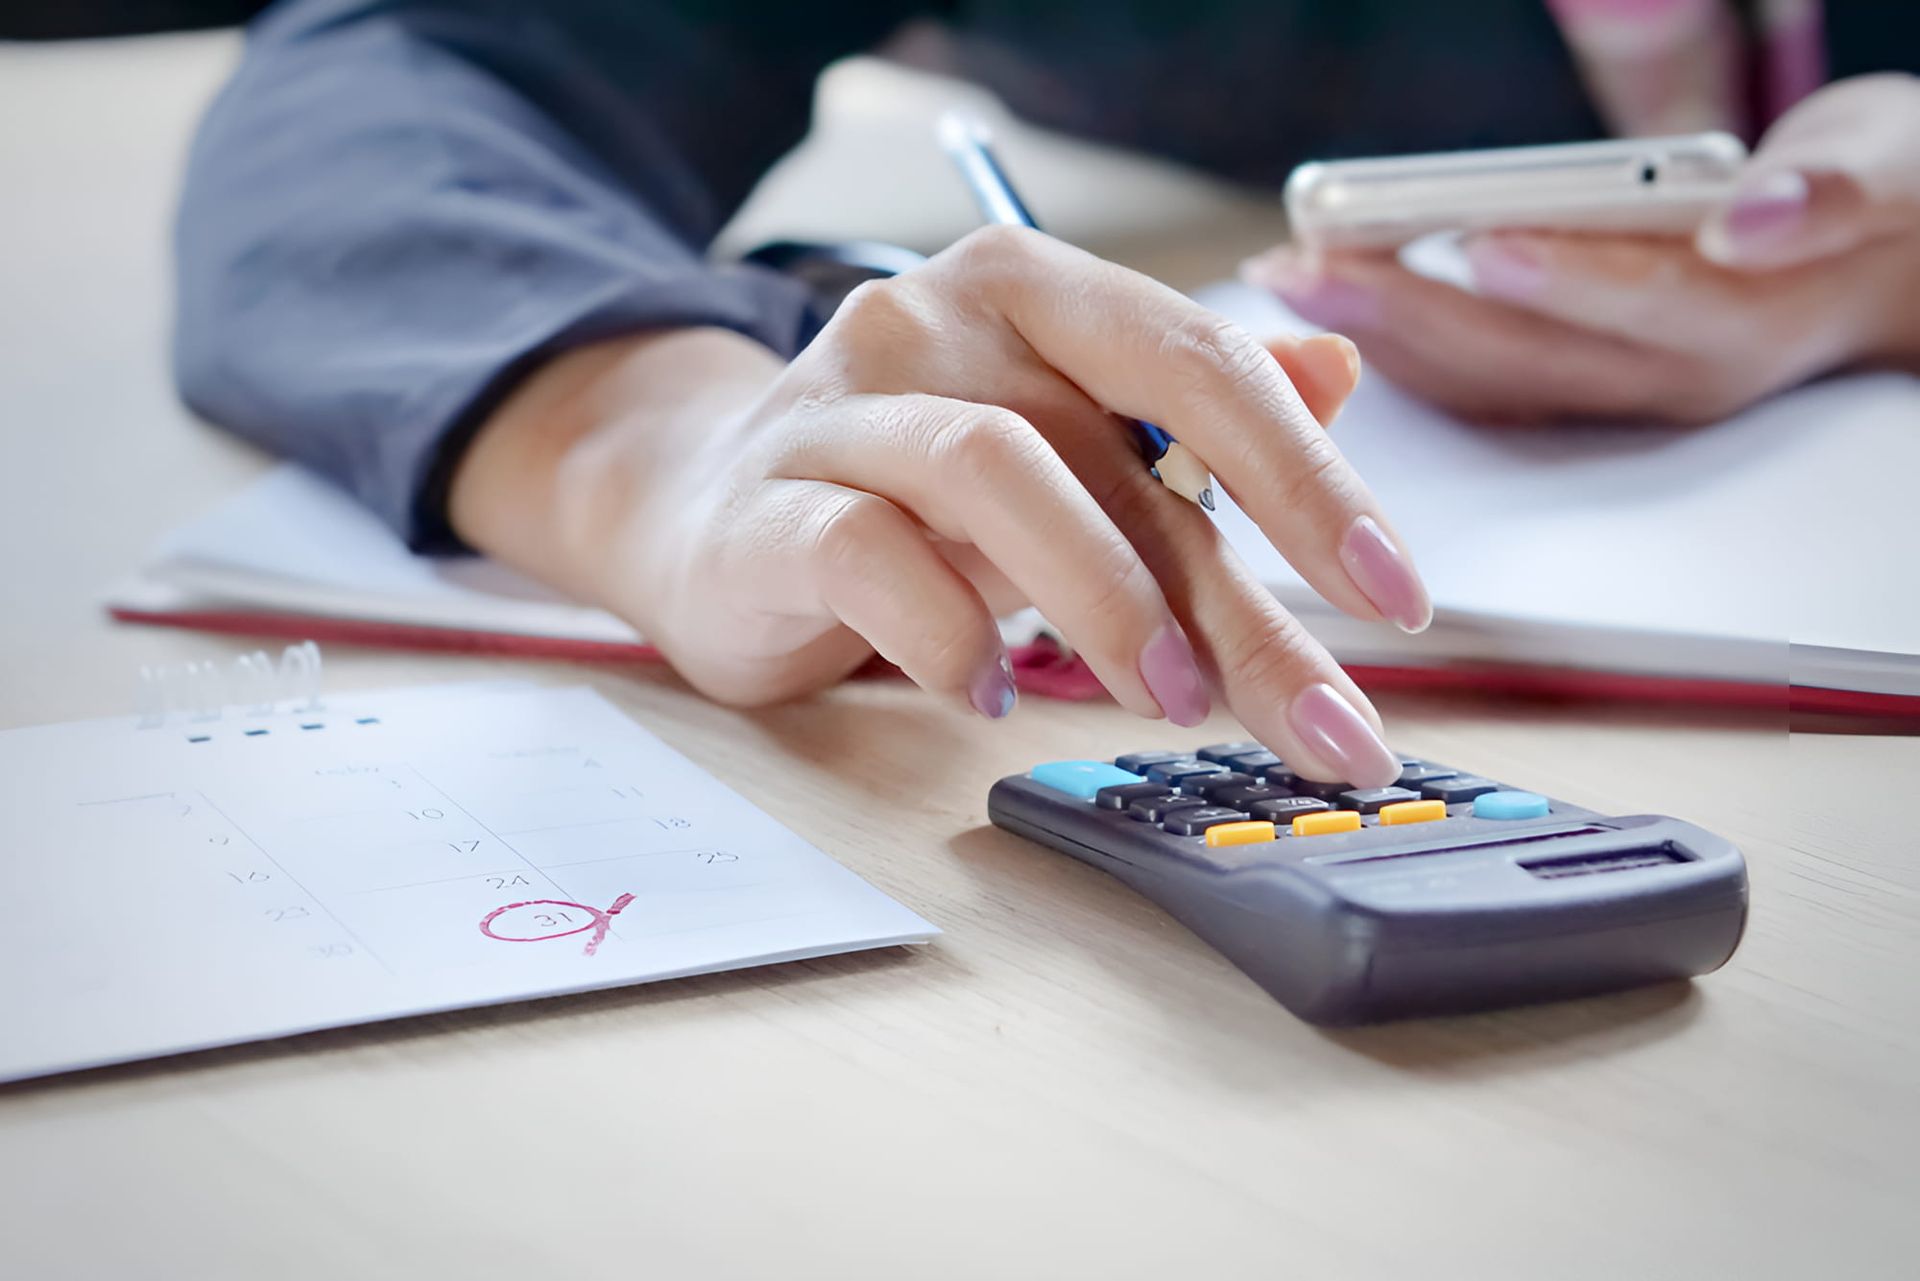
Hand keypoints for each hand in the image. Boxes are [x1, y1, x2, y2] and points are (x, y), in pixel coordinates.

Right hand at [450, 226, 1429, 785]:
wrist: (704, 505)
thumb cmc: (913, 481)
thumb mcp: (1070, 439)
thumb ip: (1193, 417)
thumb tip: (1334, 373)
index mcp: (1034, 291)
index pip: (1197, 360)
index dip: (1309, 477)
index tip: (1392, 594)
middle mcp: (936, 321)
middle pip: (1117, 448)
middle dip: (1236, 600)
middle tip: (1319, 720)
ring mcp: (840, 406)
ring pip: (995, 472)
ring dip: (1102, 599)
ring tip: (1159, 701)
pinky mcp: (764, 507)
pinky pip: (865, 553)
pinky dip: (946, 630)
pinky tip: (987, 693)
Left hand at [1242, 74, 1919, 423]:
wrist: (1886, 265)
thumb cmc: (1879, 198)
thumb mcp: (1890, 165)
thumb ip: (1834, 193)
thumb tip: (1750, 223)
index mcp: (1747, 324)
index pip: (1649, 309)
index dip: (1567, 280)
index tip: (1482, 242)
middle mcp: (1669, 380)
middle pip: (1529, 357)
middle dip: (1412, 309)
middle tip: (1316, 261)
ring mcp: (1617, 396)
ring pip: (1485, 381)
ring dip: (1381, 332)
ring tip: (1292, 272)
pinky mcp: (1579, 386)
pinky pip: (1476, 382)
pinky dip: (1400, 342)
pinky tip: (1331, 297)